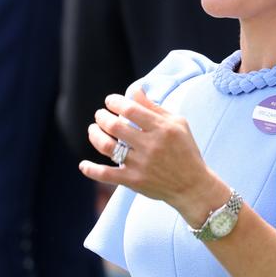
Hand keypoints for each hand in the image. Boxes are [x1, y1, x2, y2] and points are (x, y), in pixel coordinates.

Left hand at [79, 88, 227, 224]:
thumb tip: (135, 90)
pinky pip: (106, 175)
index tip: (109, 101)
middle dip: (102, 117)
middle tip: (100, 115)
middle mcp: (150, 146)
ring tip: (93, 129)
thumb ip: (154, 107)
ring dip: (94, 135)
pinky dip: (92, 170)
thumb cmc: (185, 150)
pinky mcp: (134, 181)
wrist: (193, 186)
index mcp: (162, 129)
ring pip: (107, 146)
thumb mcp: (177, 124)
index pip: (131, 110)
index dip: (115, 102)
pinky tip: (83, 165)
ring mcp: (140, 165)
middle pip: (115, 126)